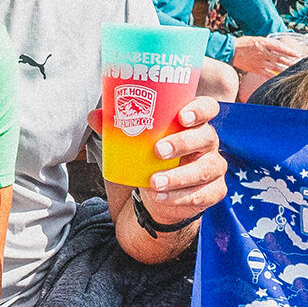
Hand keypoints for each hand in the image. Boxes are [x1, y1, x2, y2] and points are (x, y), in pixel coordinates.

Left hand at [91, 97, 226, 231]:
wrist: (155, 198)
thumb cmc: (148, 161)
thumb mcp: (131, 145)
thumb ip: (115, 129)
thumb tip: (94, 116)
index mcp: (193, 124)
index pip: (207, 108)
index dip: (200, 110)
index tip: (182, 116)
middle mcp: (208, 143)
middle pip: (207, 136)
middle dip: (183, 142)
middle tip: (158, 151)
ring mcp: (213, 167)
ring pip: (206, 169)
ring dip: (179, 176)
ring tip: (154, 182)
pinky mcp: (213, 191)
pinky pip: (204, 194)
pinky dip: (181, 197)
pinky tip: (161, 197)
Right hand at [229, 34, 307, 76]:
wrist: (231, 50)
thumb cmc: (244, 43)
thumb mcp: (258, 40)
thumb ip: (268, 44)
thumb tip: (280, 47)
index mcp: (264, 43)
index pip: (280, 47)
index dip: (290, 51)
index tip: (298, 54)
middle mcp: (263, 53)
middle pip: (280, 58)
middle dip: (291, 61)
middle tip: (300, 64)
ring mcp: (260, 62)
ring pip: (276, 66)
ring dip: (285, 69)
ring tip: (294, 71)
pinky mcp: (256, 69)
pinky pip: (267, 74)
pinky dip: (274, 76)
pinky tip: (281, 78)